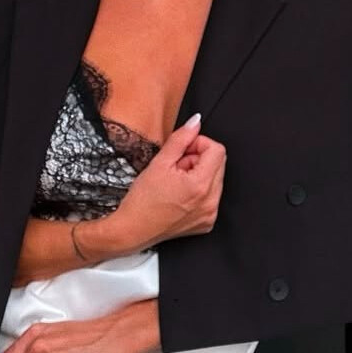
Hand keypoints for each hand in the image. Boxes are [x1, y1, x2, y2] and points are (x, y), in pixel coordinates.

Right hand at [114, 113, 225, 251]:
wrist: (133, 230)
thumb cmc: (142, 200)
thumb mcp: (159, 163)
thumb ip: (181, 139)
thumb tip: (196, 122)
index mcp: (200, 185)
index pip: (217, 150)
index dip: (198, 145)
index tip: (182, 151)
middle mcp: (210, 201)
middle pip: (218, 164)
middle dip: (198, 160)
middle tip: (176, 168)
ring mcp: (210, 214)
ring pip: (215, 179)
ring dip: (198, 175)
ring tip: (176, 183)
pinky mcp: (207, 222)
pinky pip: (212, 196)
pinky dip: (199, 191)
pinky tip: (180, 196)